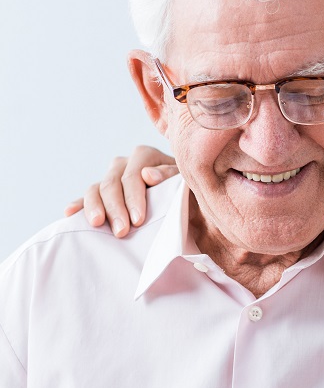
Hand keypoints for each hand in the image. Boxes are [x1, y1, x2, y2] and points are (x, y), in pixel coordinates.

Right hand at [63, 146, 177, 235]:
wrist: (187, 204)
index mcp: (145, 156)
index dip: (134, 197)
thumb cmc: (188, 193)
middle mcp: (125, 164)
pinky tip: (69, 213)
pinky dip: (79, 204)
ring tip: (97, 224)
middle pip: (112, 182)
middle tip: (122, 231)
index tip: (138, 220)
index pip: (134, 174)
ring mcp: (111, 178)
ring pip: (96, 188)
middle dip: (116, 208)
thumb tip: (147, 175)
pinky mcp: (102, 195)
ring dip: (94, 207)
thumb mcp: (186, 184)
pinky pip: (87, 198)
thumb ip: (171, 176)